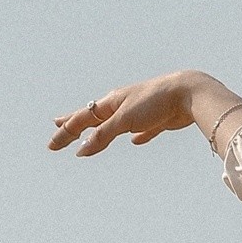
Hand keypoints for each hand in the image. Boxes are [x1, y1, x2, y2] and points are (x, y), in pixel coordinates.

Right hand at [48, 71, 199, 156]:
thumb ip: (103, 134)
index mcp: (112, 102)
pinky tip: (135, 141)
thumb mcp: (124, 119)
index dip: (66, 133)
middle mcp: (124, 105)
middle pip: (95, 117)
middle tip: (57, 127)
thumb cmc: (155, 102)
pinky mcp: (159, 120)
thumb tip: (82, 149)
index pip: (82, 118)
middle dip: (75, 124)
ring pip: (116, 124)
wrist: (190, 93)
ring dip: (101, 130)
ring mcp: (142, 112)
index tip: (51, 146)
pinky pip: (144, 130)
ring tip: (92, 133)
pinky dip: (137, 136)